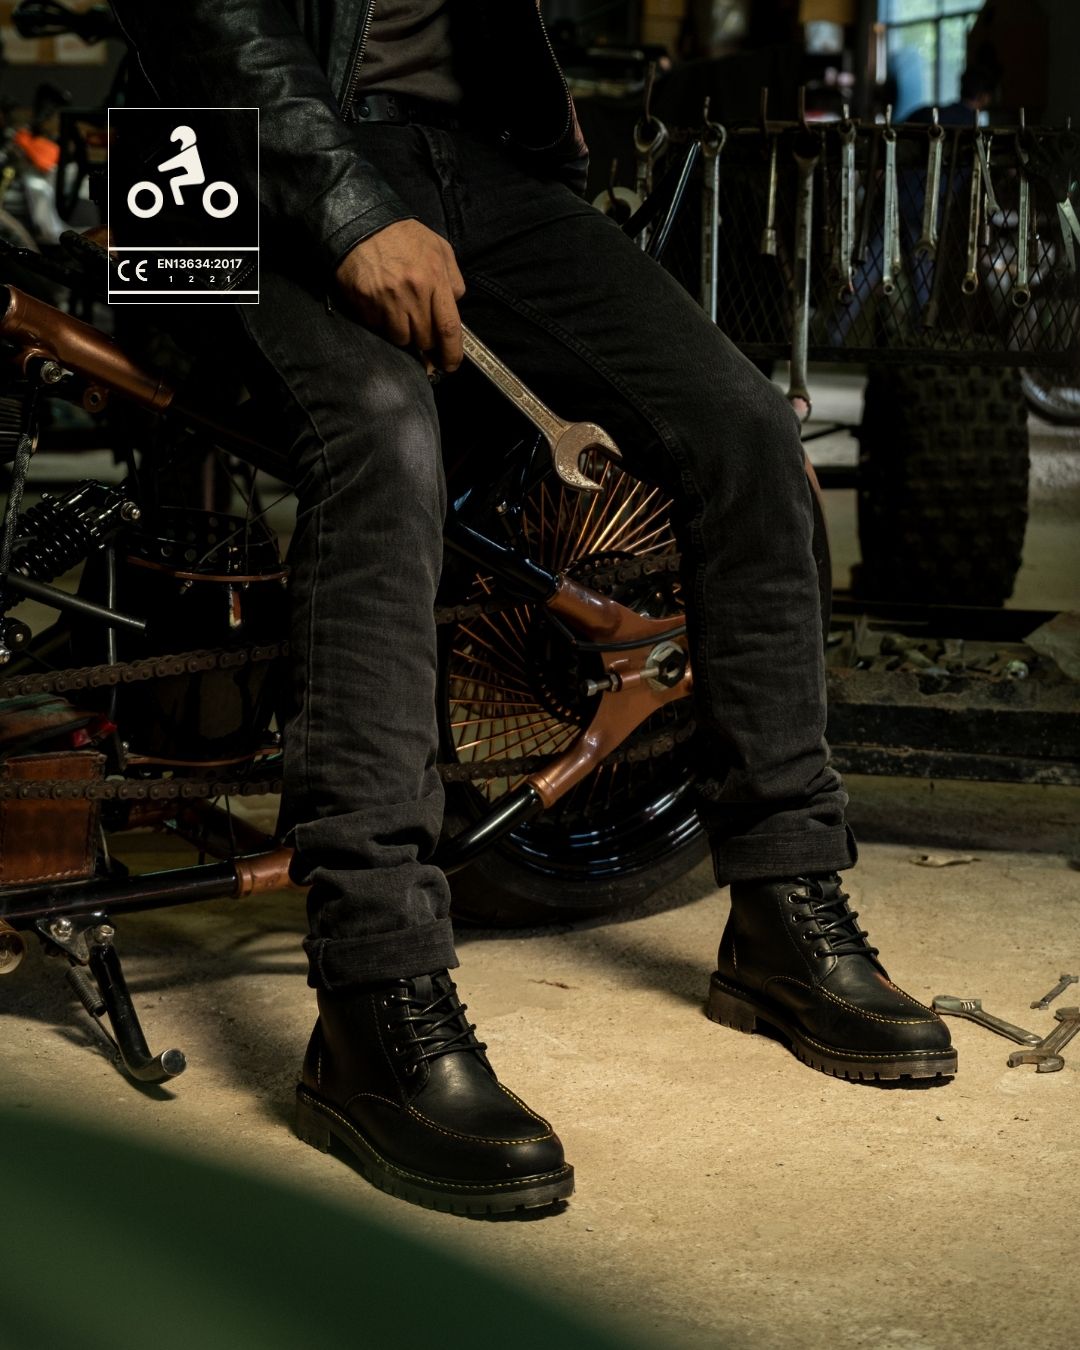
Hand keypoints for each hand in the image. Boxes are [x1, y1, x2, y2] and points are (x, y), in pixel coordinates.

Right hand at [335, 219, 465, 372]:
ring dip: (403, 333)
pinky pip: (378, 328)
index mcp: (434, 279)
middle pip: (424, 339)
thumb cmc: (404, 236)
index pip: (448, 328)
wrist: (361, 222)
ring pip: (401, 338)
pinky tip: (381, 303)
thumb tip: (456, 305)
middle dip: (426, 342)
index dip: (452, 353)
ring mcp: (386, 300)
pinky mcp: (365, 303)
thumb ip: (453, 279)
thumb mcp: (439, 248)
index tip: (451, 365)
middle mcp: (412, 293)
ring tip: (399, 311)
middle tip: (421, 329)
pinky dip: (381, 323)